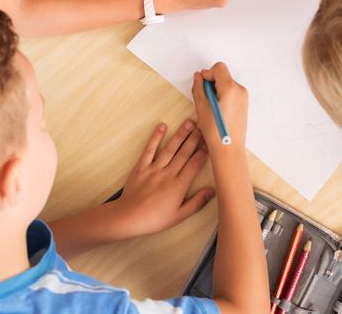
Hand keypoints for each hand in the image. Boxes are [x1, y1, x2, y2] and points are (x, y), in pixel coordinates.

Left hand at [112, 121, 213, 236]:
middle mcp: (168, 173)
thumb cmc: (154, 219)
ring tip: (189, 122)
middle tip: (204, 125)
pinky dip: (155, 137)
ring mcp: (154, 168)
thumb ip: (197, 203)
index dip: (204, 152)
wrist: (129, 217)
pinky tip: (162, 126)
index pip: (195, 164)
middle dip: (195, 138)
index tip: (211, 142)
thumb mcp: (179, 216)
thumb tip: (212, 191)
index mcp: (179, 185)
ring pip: (170, 148)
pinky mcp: (141, 167)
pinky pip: (149, 149)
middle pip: (184, 152)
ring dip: (180, 134)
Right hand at [192, 62, 248, 150]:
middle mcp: (240, 90)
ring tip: (211, 107)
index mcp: (230, 88)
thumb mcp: (201, 107)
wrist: (229, 149)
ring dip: (217, 90)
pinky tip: (218, 110)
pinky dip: (223, 95)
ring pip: (227, 83)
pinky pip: (231, 91)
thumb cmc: (215, 131)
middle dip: (212, 82)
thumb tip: (198, 77)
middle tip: (205, 99)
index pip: (219, 68)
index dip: (208, 74)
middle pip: (223, 75)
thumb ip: (198, 87)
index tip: (202, 85)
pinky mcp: (244, 104)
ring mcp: (244, 97)